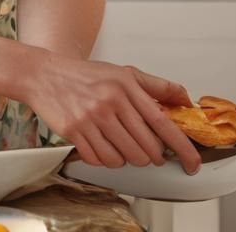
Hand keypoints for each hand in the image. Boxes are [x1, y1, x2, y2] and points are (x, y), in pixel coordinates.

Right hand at [24, 54, 201, 173]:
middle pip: (146, 150)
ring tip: (117, 141)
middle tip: (141, 146)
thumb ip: (156, 86)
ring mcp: (91, 118)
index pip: (163, 124)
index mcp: (125, 87)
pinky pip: (101, 161)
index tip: (192, 163)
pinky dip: (104, 159)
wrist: (42, 74)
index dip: (183, 148)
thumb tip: (186, 100)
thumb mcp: (122, 72)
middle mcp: (110, 102)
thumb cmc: (84, 75)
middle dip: (149, 155)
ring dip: (126, 157)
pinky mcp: (74, 132)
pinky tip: (100, 144)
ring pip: (125, 159)